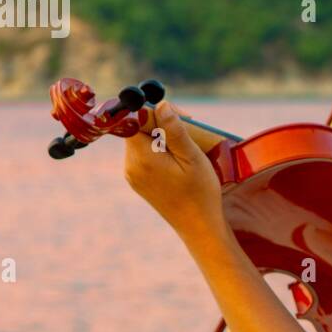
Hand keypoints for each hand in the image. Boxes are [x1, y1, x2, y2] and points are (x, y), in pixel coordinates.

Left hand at [123, 100, 225, 239]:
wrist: (198, 226)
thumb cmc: (200, 192)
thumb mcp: (192, 157)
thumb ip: (174, 130)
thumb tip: (161, 105)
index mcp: (142, 158)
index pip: (135, 120)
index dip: (155, 112)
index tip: (179, 117)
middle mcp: (131, 166)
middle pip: (138, 129)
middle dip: (161, 124)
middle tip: (189, 129)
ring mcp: (132, 175)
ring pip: (142, 142)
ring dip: (162, 137)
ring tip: (187, 148)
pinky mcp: (138, 182)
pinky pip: (144, 155)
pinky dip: (159, 151)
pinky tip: (179, 161)